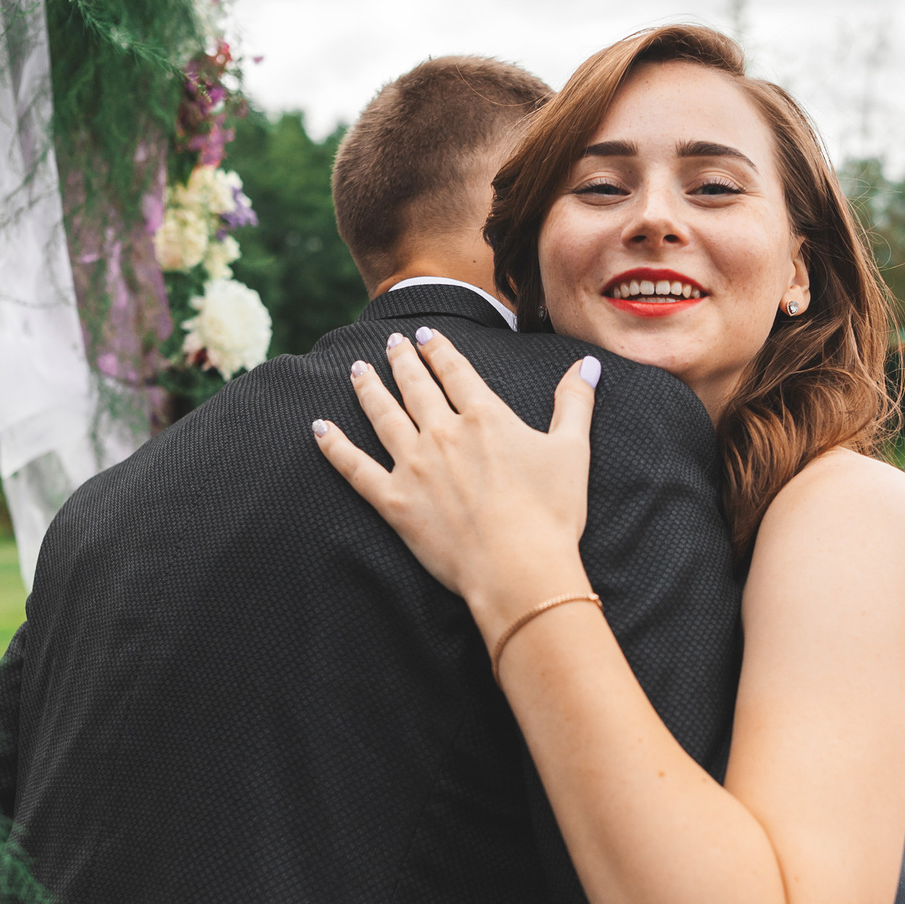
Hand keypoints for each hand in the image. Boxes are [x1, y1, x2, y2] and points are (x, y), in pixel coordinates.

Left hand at [314, 329, 597, 635]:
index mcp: (485, 417)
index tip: (423, 335)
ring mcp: (413, 466)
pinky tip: (318, 429)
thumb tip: (586, 364)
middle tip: (389, 344)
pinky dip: (333, 446)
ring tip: (357, 370)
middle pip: (415, 387)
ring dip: (367, 389)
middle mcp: (443, 433)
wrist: (520, 569)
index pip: (455, 371)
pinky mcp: (393, 501)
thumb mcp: (572, 450)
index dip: (438, 350)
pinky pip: (354, 467)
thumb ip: (575, 402)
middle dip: (400, 361)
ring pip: (382, 416)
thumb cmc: (552, 513)